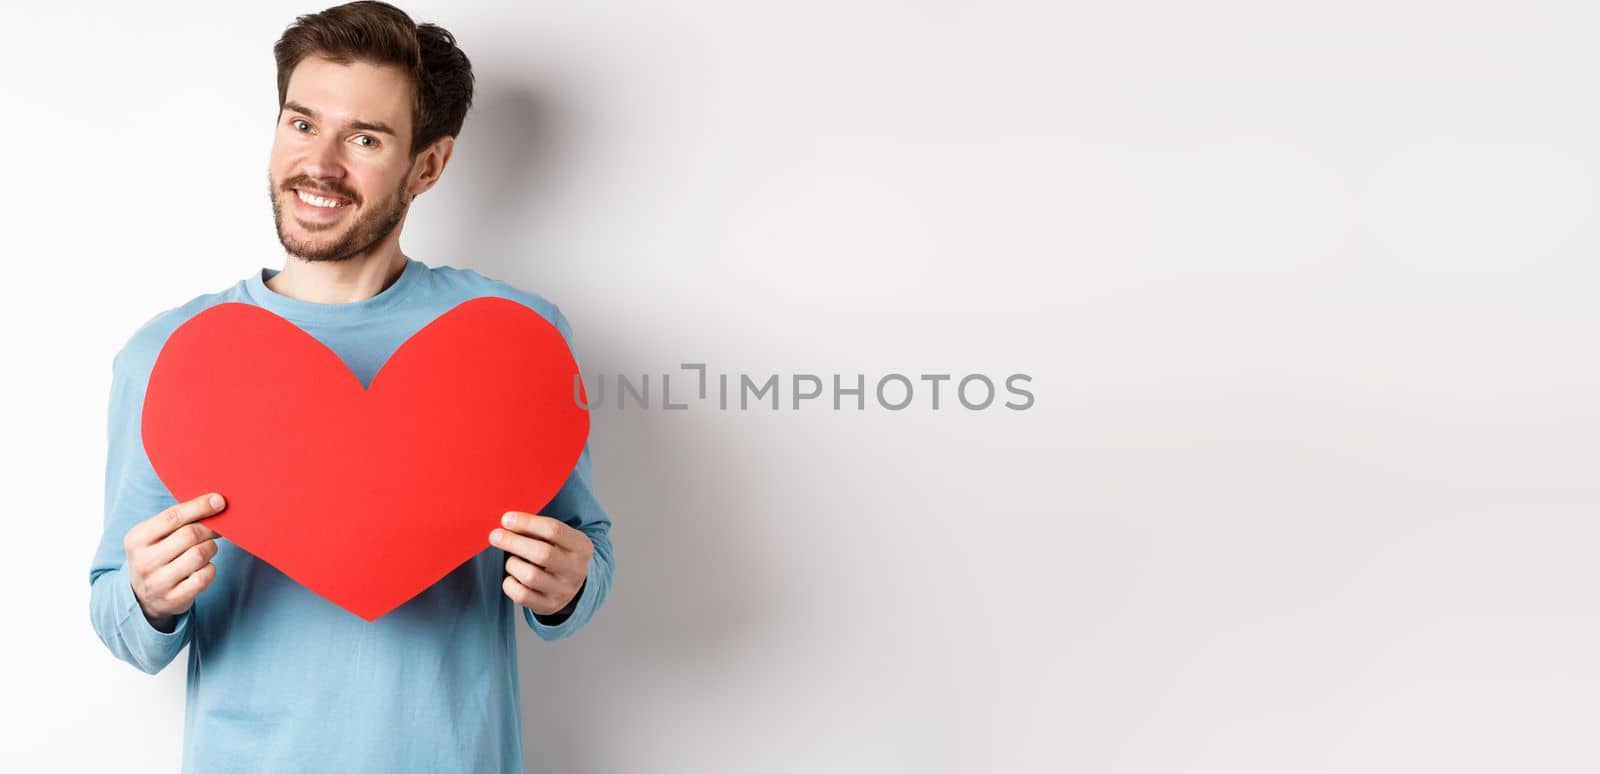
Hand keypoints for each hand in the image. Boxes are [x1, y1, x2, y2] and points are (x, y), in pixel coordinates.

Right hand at [124, 492, 225, 630]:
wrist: (144, 597)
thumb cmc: (158, 556)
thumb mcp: (155, 536)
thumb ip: (178, 520)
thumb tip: (215, 503)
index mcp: (136, 539)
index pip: (171, 517)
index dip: (199, 506)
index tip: (220, 501)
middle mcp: (144, 561)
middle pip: (189, 535)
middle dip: (210, 529)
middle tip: (218, 529)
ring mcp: (157, 582)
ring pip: (199, 554)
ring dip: (211, 548)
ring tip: (207, 549)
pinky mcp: (173, 598)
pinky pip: (204, 577)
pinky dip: (210, 569)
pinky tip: (204, 568)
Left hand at [490, 511, 592, 616]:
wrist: (573, 585)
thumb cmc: (558, 553)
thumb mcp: (560, 539)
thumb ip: (538, 529)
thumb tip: (508, 522)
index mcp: (581, 547)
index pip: (554, 530)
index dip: (527, 523)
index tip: (506, 519)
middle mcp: (576, 570)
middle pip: (542, 554)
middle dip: (514, 542)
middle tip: (495, 535)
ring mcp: (563, 590)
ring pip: (530, 576)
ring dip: (513, 564)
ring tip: (511, 560)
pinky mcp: (549, 606)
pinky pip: (521, 595)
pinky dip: (510, 584)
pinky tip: (512, 577)